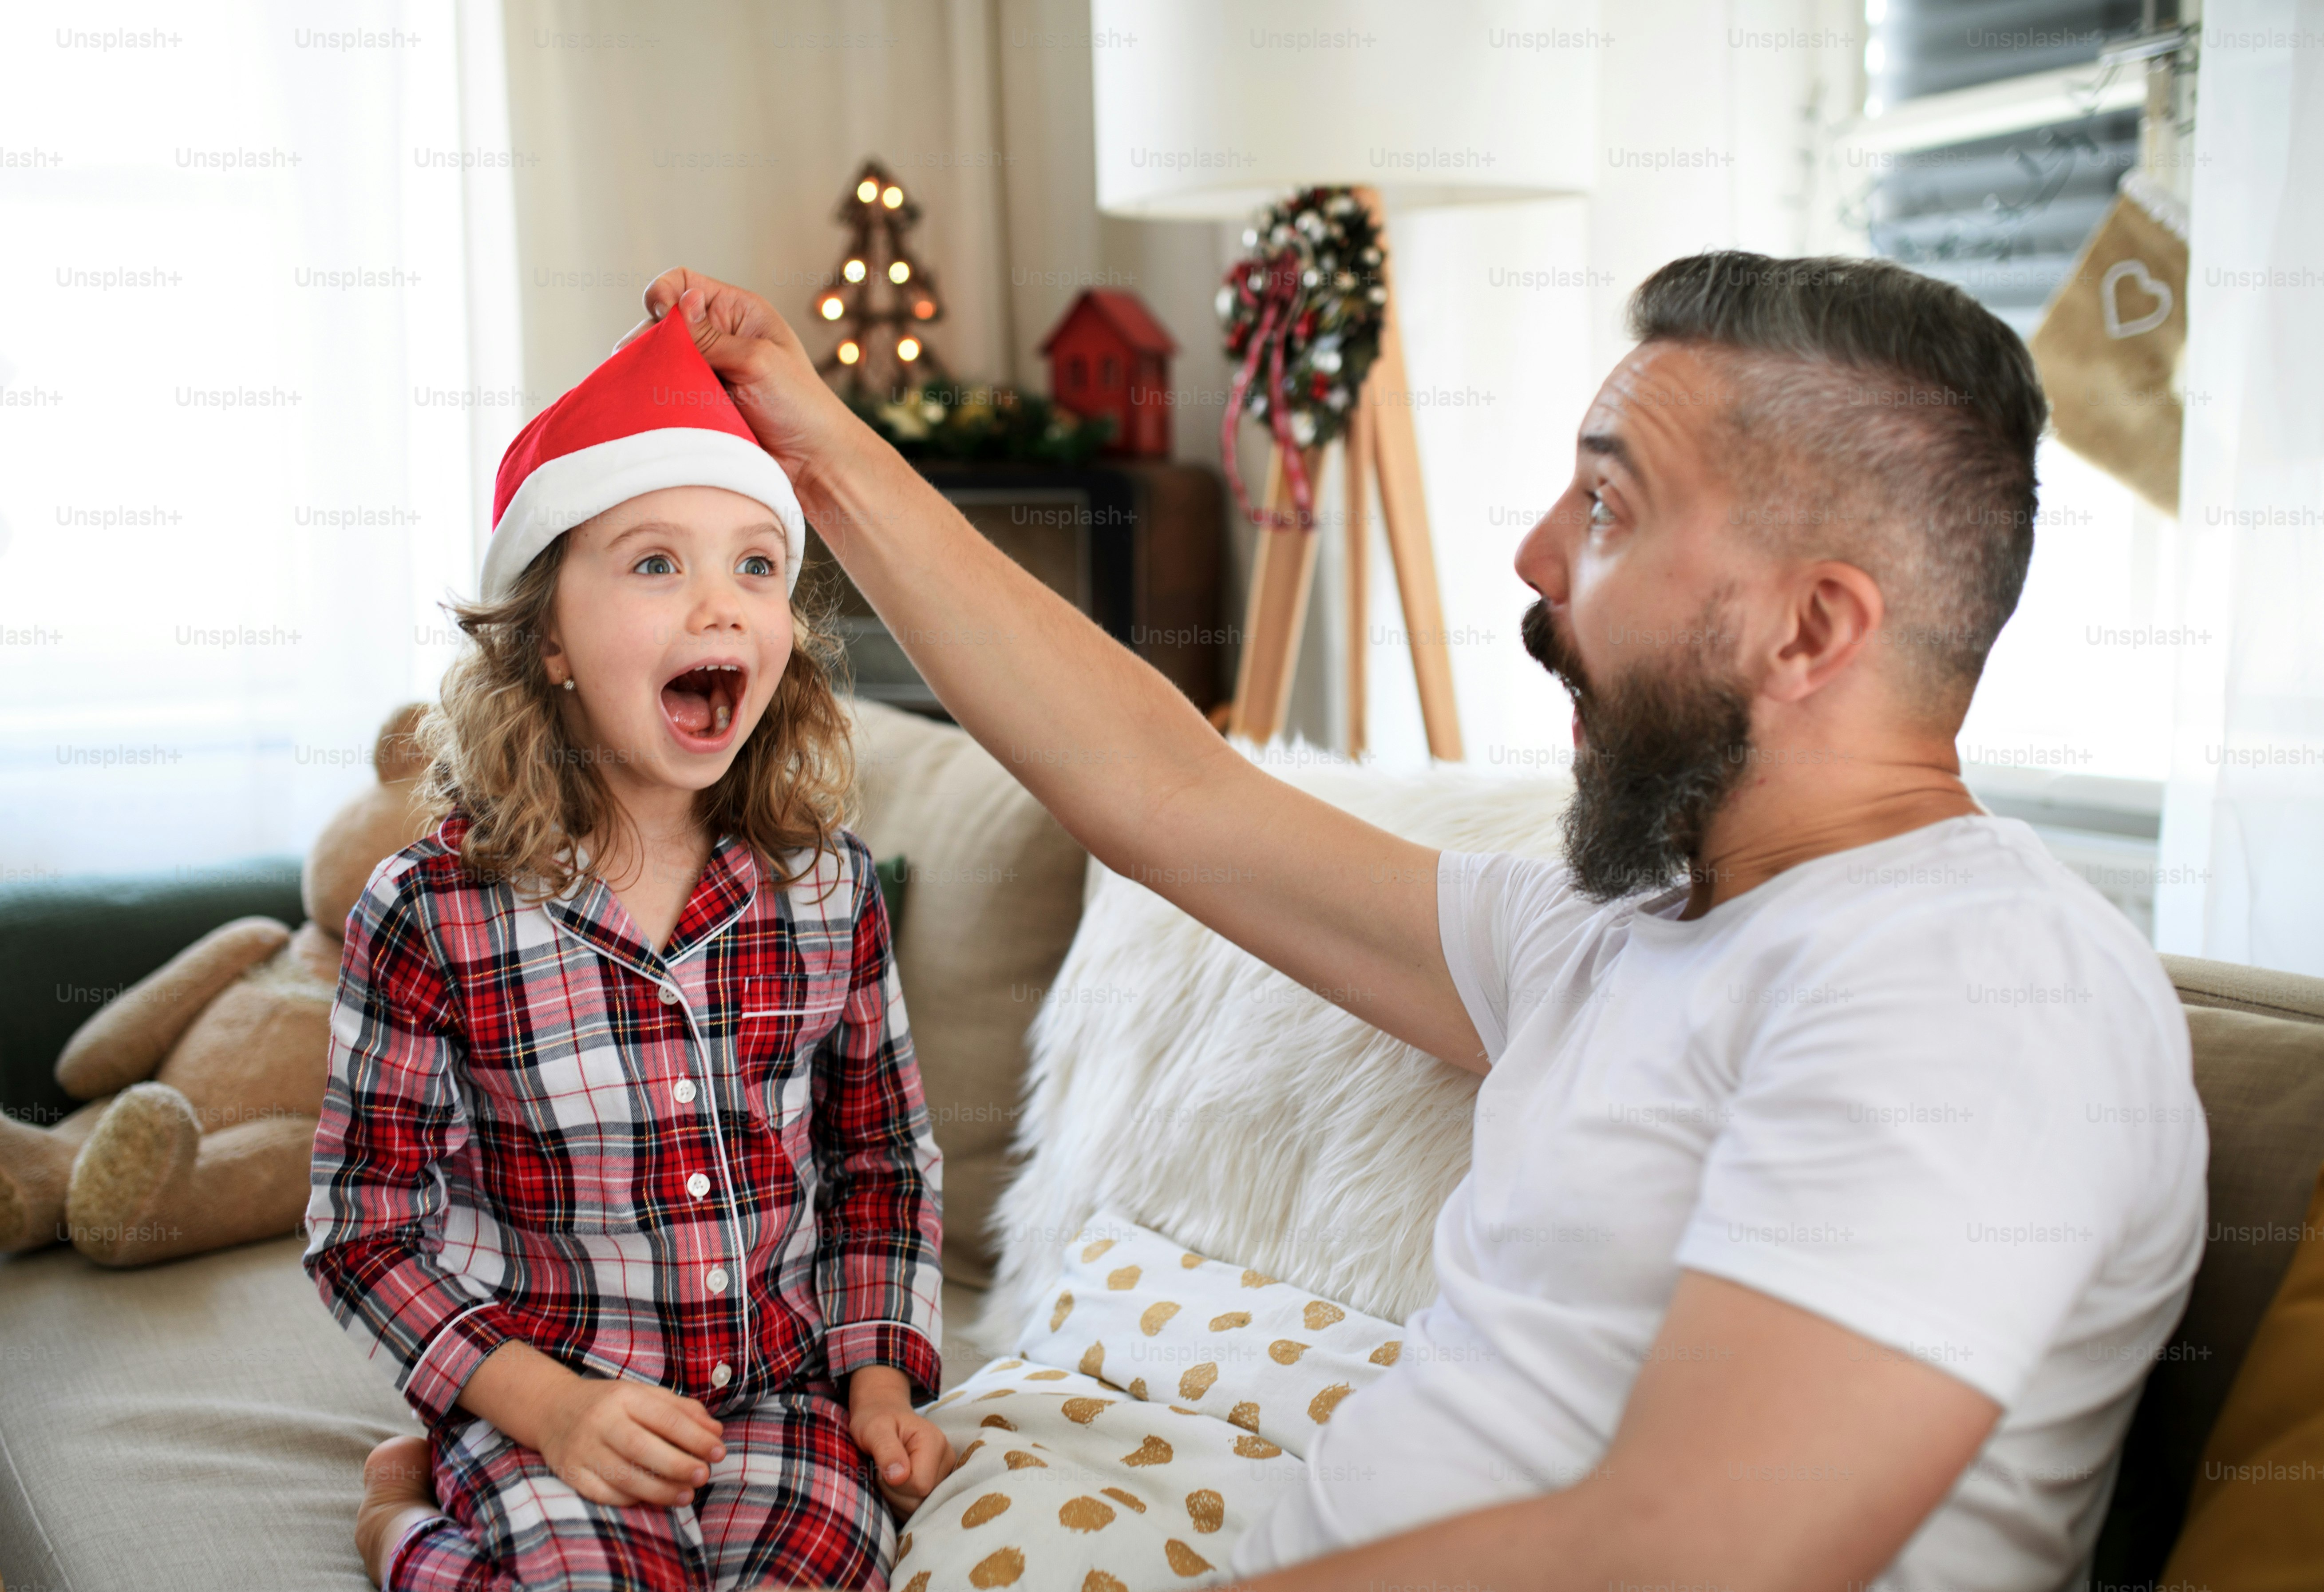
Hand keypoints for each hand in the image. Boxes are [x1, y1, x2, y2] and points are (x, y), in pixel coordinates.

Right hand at [538, 1374, 727, 1507]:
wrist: (552, 1409)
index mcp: (625, 1397)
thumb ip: (683, 1411)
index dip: (695, 1437)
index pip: (665, 1418)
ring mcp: (582, 1449)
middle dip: (678, 1465)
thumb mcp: (645, 1395)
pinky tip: (650, 1499)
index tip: (719, 1452)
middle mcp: (601, 1421)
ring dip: (659, 1490)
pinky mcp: (570, 1473)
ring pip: (623, 1476)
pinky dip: (628, 1499)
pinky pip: (602, 1493)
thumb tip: (716, 1432)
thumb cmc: (611, 1404)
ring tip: (686, 1496)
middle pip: (643, 1448)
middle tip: (703, 1476)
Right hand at [614, 268, 863, 505]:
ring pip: (656, 361)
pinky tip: (647, 404)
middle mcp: (715, 337)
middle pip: (660, 324)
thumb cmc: (798, 404)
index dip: (664, 292)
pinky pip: (662, 393)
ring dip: (648, 370)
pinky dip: (652, 397)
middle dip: (648, 338)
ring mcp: (703, 371)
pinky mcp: (695, 404)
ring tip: (647, 386)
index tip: (660, 313)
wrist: (810, 461)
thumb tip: (677, 301)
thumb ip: (711, 336)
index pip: (683, 283)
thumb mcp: (757, 360)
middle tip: (647, 361)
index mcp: (736, 313)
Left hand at [848, 1365, 956, 1517]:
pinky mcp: (938, 1483)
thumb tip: (899, 1477)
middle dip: (894, 1492)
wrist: (883, 1415)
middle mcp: (947, 1458)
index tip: (882, 1466)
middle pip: (921, 1500)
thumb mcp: (873, 1429)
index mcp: (935, 1442)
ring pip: (920, 1507)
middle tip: (883, 1471)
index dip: (894, 1484)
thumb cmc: (876, 1421)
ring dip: (897, 1499)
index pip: (919, 1485)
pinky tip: (896, 1484)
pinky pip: (919, 1508)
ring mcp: (945, 1472)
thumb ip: (886, 1450)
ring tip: (889, 1476)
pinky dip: (902, 1502)